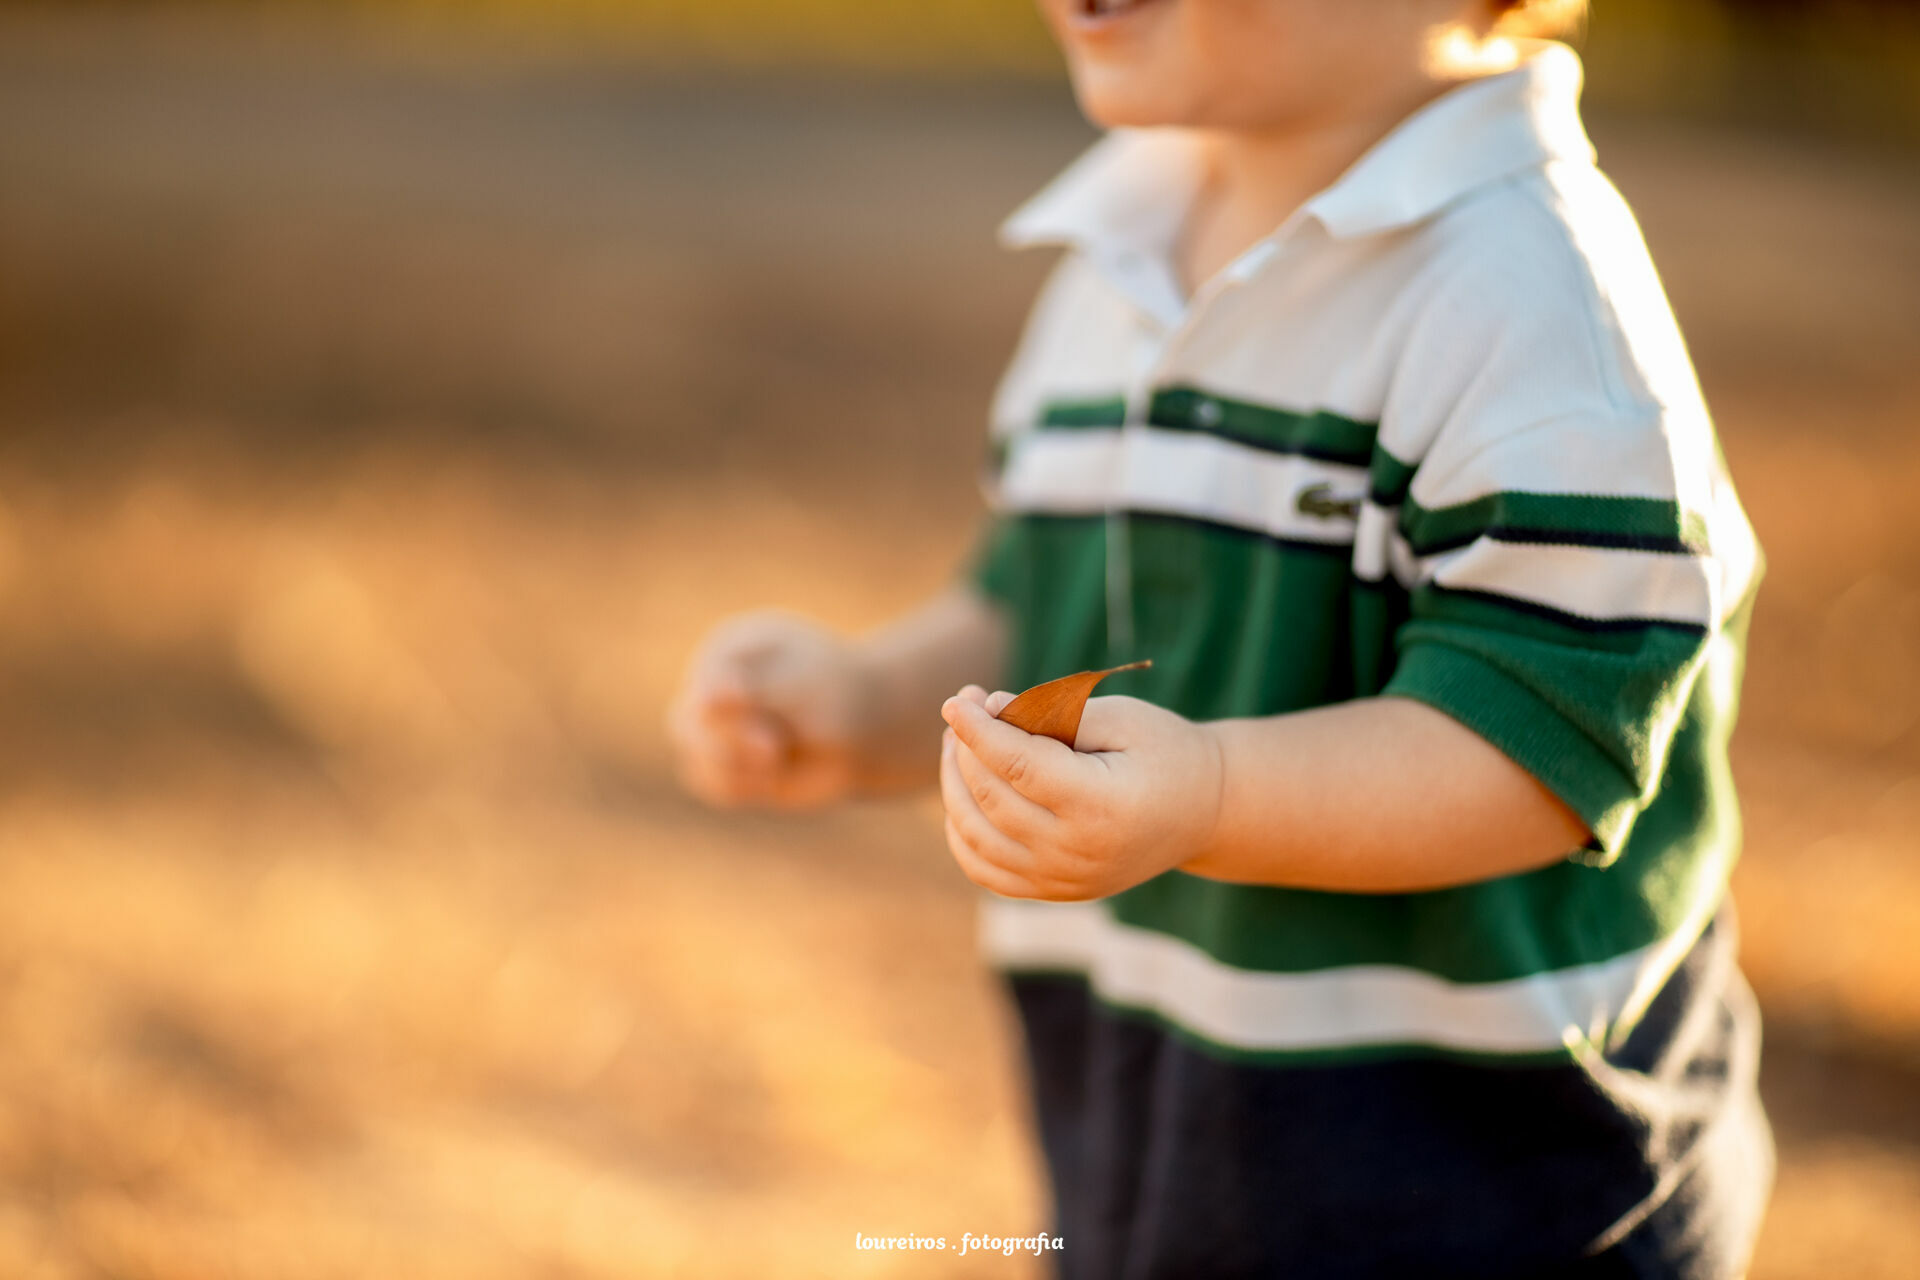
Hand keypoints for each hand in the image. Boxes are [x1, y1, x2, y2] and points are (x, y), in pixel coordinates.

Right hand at [666, 609, 878, 809]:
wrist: (864, 731)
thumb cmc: (836, 695)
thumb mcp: (802, 685)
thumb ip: (754, 690)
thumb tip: (704, 701)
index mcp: (729, 650)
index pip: (706, 684)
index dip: (735, 714)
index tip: (773, 732)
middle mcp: (714, 684)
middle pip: (685, 722)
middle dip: (732, 744)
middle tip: (775, 749)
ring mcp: (714, 724)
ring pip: (696, 758)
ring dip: (740, 768)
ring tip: (778, 758)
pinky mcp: (723, 762)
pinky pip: (712, 785)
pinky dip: (744, 788)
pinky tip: (774, 774)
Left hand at [938, 685, 1224, 900]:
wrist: (1204, 812)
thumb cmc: (1163, 751)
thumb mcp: (1120, 717)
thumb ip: (1051, 712)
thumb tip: (985, 709)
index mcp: (1102, 806)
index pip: (1017, 766)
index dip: (978, 730)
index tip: (957, 700)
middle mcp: (1079, 853)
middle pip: (992, 798)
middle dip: (965, 747)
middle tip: (963, 707)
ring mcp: (1064, 881)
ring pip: (977, 835)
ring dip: (954, 784)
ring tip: (957, 743)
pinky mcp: (1054, 891)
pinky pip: (983, 869)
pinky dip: (961, 830)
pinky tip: (964, 792)